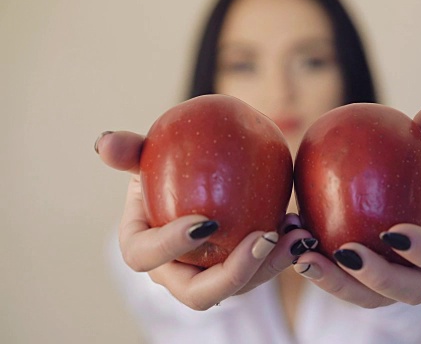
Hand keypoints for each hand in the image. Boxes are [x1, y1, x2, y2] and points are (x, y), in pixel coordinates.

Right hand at [95, 131, 314, 309]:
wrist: (198, 181)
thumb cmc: (166, 169)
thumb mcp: (148, 155)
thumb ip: (130, 151)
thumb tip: (103, 144)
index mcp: (143, 247)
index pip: (147, 257)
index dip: (171, 246)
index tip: (206, 221)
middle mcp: (174, 272)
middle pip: (198, 294)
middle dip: (233, 274)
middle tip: (265, 237)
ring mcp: (209, 277)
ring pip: (240, 288)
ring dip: (272, 264)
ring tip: (296, 232)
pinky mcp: (240, 272)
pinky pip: (262, 271)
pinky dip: (284, 253)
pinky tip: (301, 227)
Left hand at [291, 100, 420, 307]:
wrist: (389, 195)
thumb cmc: (412, 172)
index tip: (393, 233)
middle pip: (411, 291)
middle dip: (379, 278)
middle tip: (346, 252)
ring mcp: (391, 286)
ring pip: (368, 298)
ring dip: (336, 281)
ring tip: (304, 254)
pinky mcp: (359, 286)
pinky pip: (339, 284)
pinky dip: (316, 266)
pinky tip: (291, 239)